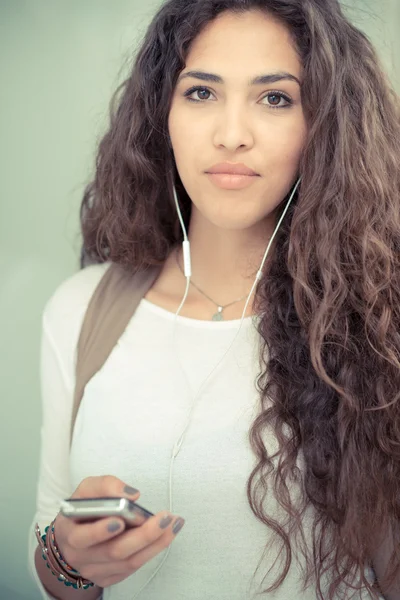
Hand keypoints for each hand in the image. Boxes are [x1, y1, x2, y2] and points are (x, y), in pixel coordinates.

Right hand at [52, 475, 184, 587]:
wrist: (73, 537)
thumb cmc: (82, 510)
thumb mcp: (86, 490)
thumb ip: (105, 486)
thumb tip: (132, 495)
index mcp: (69, 532)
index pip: (82, 537)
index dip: (101, 531)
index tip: (120, 520)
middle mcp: (80, 556)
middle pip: (114, 551)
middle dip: (143, 535)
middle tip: (164, 518)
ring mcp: (94, 570)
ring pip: (129, 561)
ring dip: (155, 542)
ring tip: (173, 523)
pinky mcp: (109, 577)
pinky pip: (134, 567)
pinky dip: (153, 550)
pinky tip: (166, 534)